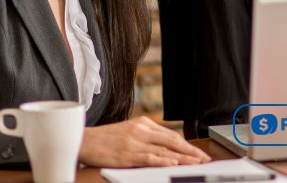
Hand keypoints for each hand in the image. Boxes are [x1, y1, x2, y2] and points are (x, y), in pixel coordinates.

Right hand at [79, 115, 210, 167]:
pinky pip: (148, 157)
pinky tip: (173, 163)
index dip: (186, 145)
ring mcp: (134, 142)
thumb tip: (165, 148)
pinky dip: (162, 160)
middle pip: (172, 141)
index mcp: (143, 123)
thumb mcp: (128, 131)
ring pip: (164, 150)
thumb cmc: (105, 139)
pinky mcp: (126, 153)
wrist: (83, 140)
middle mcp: (141, 130)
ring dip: (182, 158)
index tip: (198, 152)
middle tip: (204, 159)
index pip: (170, 135)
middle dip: (190, 151)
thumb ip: (146, 137)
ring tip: (196, 163)